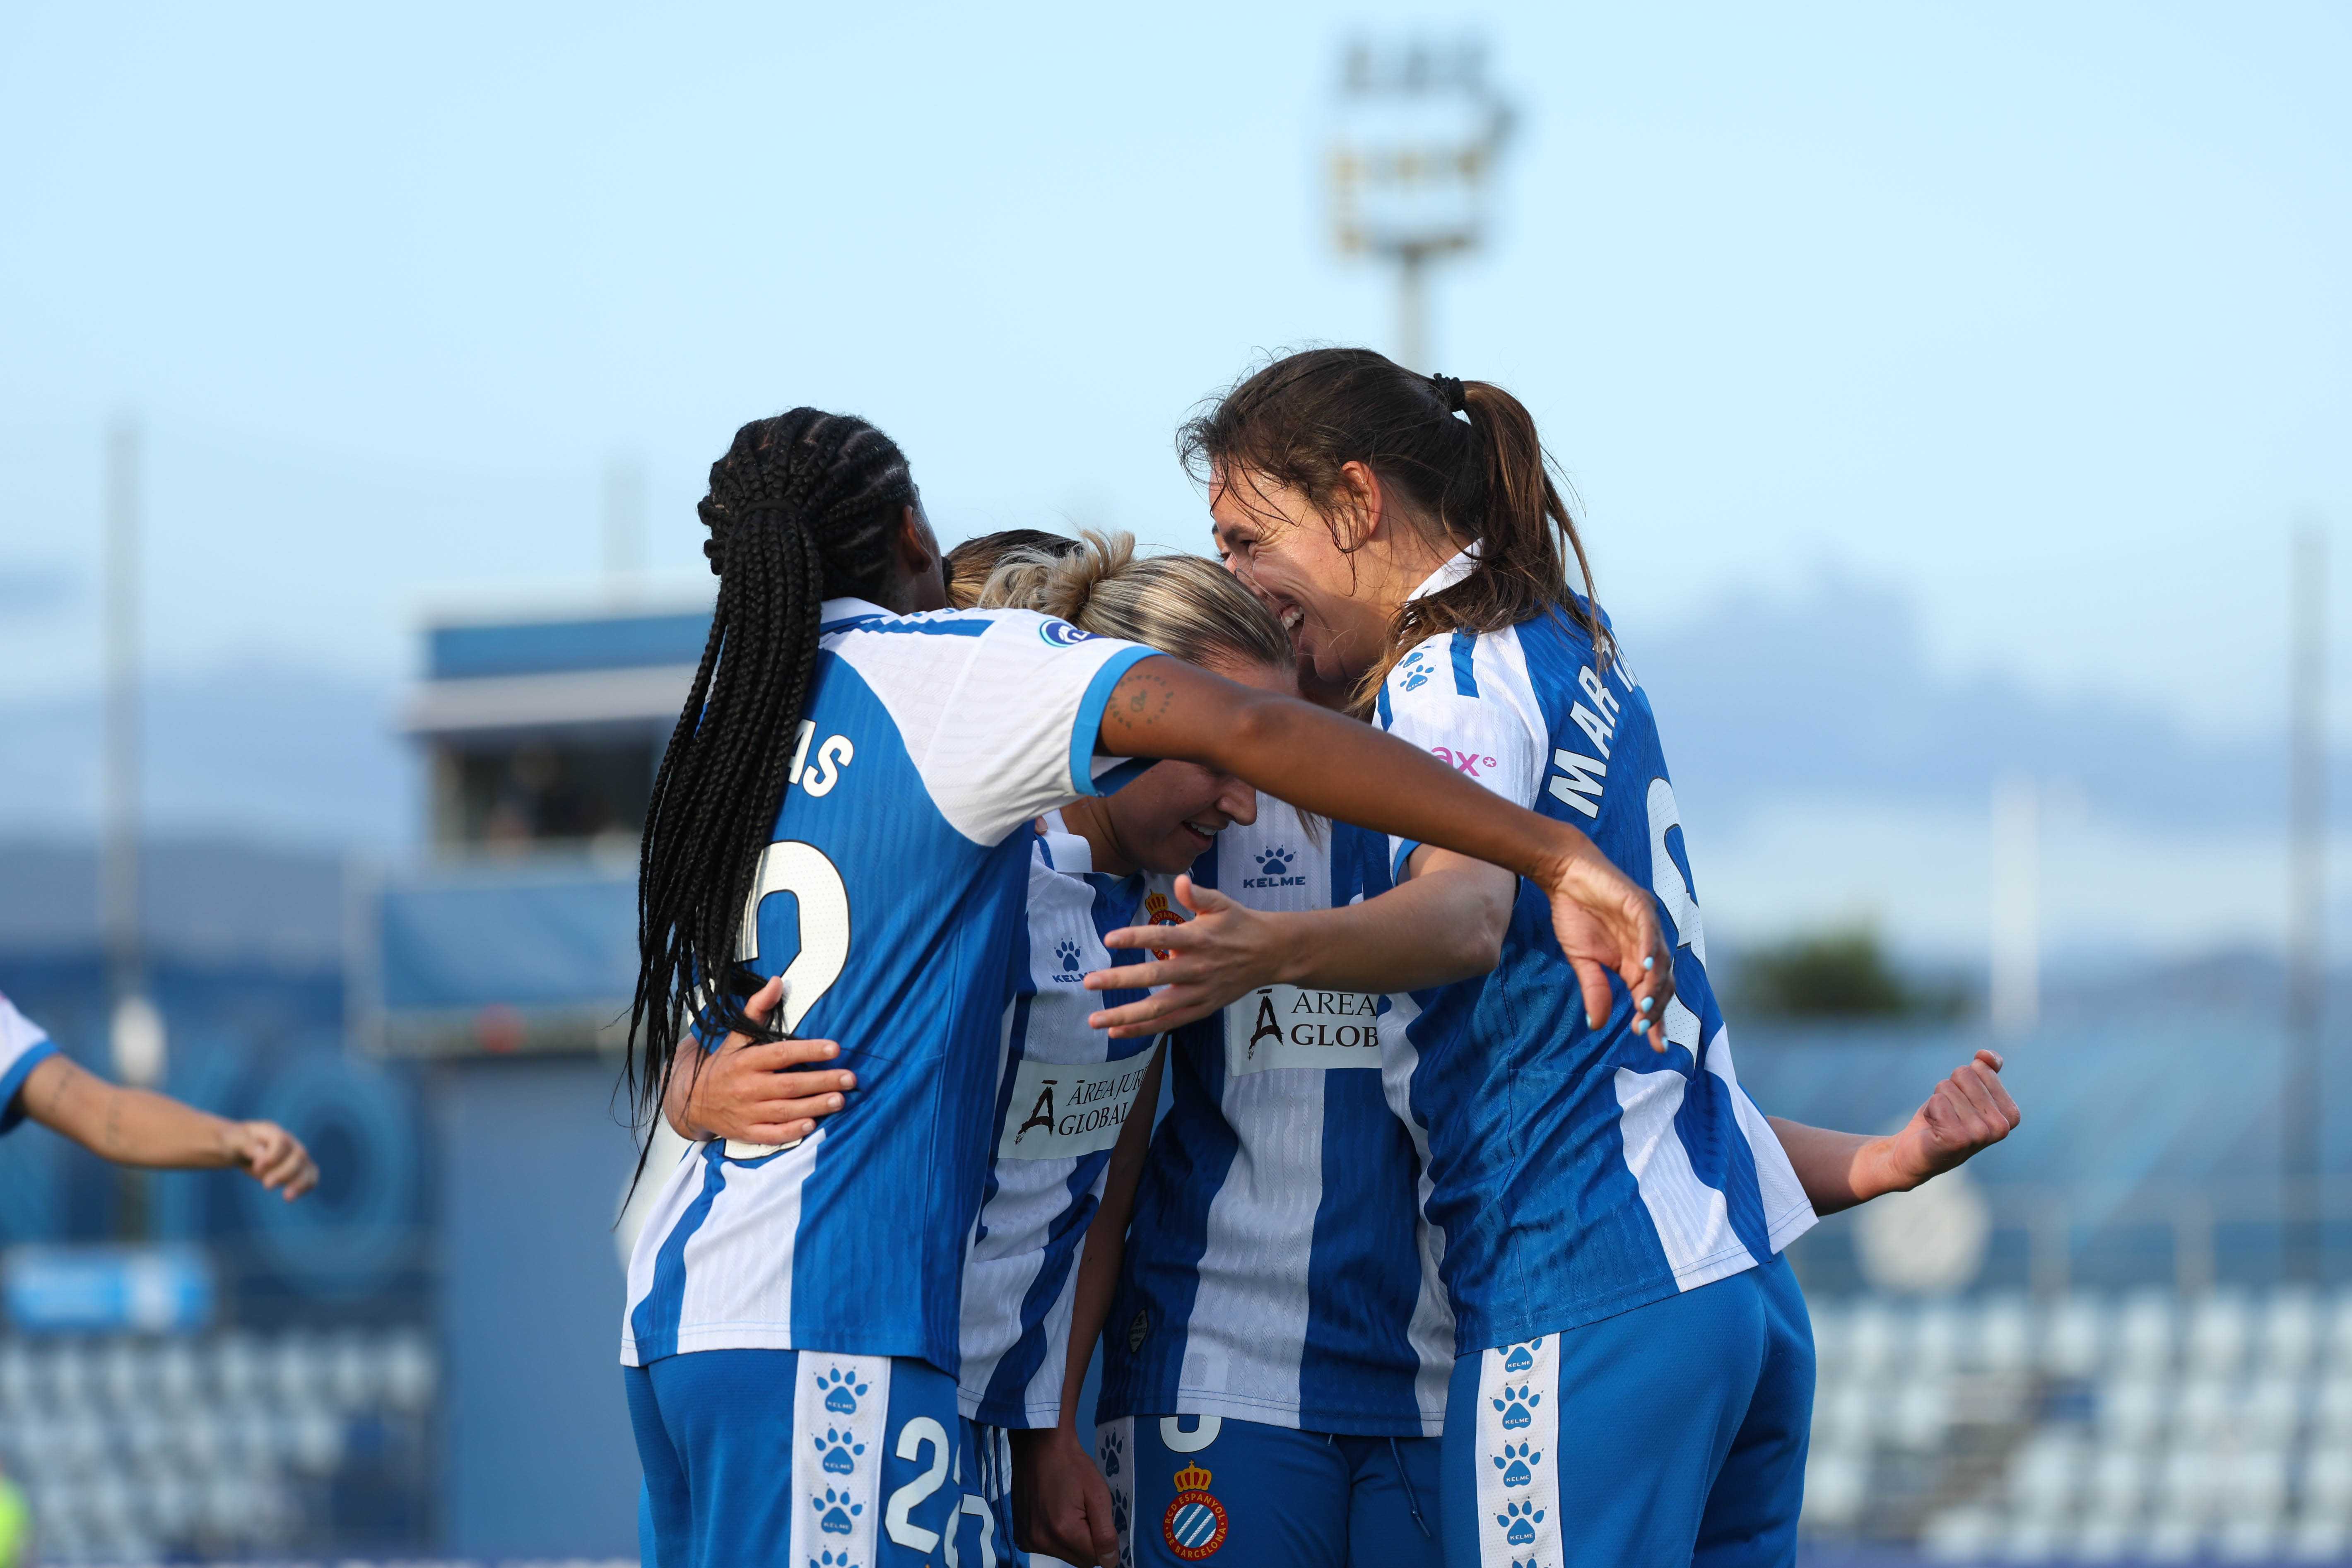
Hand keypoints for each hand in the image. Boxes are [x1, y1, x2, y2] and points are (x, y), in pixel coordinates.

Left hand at [232, 1121, 317, 1199]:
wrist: (235, 1147)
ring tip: (287, 1197)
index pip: (281, 1140)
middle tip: (266, 1185)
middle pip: (299, 1154)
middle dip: (285, 1172)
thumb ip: (246, 1144)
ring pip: (307, 1166)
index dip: (272, 1156)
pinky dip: (305, 1185)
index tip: (256, 1167)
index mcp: (270, 1131)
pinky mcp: (295, 1168)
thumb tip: (262, 1154)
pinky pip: (309, 1175)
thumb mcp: (231, 1141)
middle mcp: (287, 1141)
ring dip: (299, 1182)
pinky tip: (291, 1196)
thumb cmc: (231, 1142)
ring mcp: (293, 1154)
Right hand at [668, 975, 855, 1143]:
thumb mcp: (735, 1037)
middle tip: (850, 1078)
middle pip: (789, 1085)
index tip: (835, 1048)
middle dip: (822, 1081)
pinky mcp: (747, 1133)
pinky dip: (791, 1132)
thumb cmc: (723, 1065)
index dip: (808, 1051)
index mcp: (745, 1061)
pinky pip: (771, 1135)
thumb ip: (757, 1010)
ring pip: (785, 1111)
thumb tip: (777, 982)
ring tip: (841, 1100)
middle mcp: (746, 1087)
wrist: (691, 1101)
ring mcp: (746, 1112)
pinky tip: (812, 1125)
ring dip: (814, 1106)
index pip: (781, 1054)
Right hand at [1010, 1426, 1119, 1567]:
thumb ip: (1105, 1532)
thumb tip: (1110, 1562)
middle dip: (1086, 1541)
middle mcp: (1041, 1541)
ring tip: (1066, 1508)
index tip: (1096, 1516)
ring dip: (1070, 1540)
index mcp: (1063, 1531)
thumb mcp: (1097, 1493)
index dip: (1102, 1540)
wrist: (1038, 1445)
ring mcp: (1027, 1539)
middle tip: (1083, 1510)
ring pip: (1063, 1555)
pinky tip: (1052, 1513)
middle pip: (1078, 1560)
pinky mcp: (1019, 1535)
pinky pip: (1046, 1547)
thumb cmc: (1072, 1464)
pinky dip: (1054, 1536)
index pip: (1094, 1558)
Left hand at [1086, 876, 1281, 1037]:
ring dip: (1125, 1015)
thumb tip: (1180, 880)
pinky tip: (1117, 1031)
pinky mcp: (1201, 1009)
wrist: (1271, 954)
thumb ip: (1198, 894)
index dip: (1136, 937)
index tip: (1109, 939)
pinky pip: (1169, 1023)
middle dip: (1120, 980)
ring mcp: (1199, 992)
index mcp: (1199, 938)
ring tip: (1095, 1020)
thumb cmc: (1239, 924)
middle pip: (1155, 976)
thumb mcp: (1222, 903)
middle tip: (1089, 982)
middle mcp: (1197, 968)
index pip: (1163, 937)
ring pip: (1159, 1009)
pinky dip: (1143, 1029)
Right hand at [1537, 832, 1675, 1050]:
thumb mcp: (1582, 960)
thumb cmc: (1574, 913)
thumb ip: (1594, 989)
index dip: (1656, 1019)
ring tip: (1643, 1007)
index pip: (1651, 993)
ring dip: (1653, 985)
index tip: (1655, 1046)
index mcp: (1635, 959)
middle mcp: (1647, 944)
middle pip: (1664, 982)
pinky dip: (1649, 950)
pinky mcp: (1639, 905)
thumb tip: (1597, 1025)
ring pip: (1661, 960)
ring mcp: (1647, 924)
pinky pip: (1650, 931)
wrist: (1564, 875)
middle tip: (1644, 1029)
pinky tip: (1644, 969)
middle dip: (1657, 1008)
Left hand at [1864, 1050, 2021, 1195]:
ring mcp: (1981, 1135)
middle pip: (1964, 1074)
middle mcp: (2002, 1127)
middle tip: (1948, 1114)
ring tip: (1940, 1122)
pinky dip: (1929, 1111)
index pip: (1981, 1067)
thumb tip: (1986, 1055)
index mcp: (2011, 1114)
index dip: (1962, 1081)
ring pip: (1947, 1087)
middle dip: (1948, 1090)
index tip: (1961, 1104)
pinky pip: (1936, 1102)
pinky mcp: (1958, 1139)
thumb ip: (1984, 1070)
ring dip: (1937, 1101)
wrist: (1917, 1152)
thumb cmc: (1944, 1118)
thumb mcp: (1966, 1090)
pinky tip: (1933, 1129)